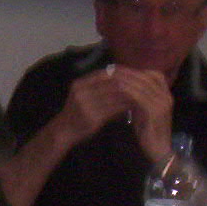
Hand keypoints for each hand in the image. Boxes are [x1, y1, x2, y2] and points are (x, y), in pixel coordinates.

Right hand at [56, 63, 170, 149]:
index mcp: (80, 84)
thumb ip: (100, 87)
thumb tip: (124, 78)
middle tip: (145, 84)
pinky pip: (113, 109)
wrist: (62, 132)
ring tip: (143, 94)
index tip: (137, 74)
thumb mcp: (83, 95)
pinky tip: (135, 107)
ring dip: (130, 95)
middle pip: (111, 83)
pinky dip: (125, 107)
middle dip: (129, 83)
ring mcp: (85, 106)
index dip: (122, 73)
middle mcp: (81, 93)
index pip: (105, 73)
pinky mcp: (91, 118)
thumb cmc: (77, 113)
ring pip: (114, 96)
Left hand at [107, 65, 174, 161]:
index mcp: (165, 94)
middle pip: (146, 76)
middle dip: (127, 73)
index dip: (135, 70)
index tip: (118, 69)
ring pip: (141, 85)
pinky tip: (113, 91)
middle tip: (110, 70)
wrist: (158, 150)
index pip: (152, 74)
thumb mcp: (143, 111)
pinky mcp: (155, 111)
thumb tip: (124, 87)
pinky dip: (125, 92)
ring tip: (109, 78)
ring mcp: (162, 102)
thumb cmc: (147, 131)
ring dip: (124, 80)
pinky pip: (138, 97)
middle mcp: (166, 95)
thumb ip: (138, 98)